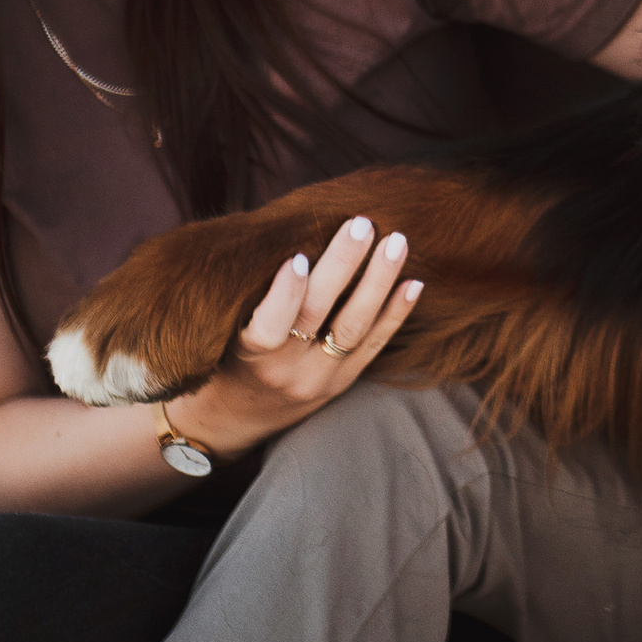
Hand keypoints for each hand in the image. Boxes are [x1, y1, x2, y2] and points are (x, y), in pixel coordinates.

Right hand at [173, 215, 421, 457]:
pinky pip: (374, 345)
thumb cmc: (229, 356)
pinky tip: (414, 283)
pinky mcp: (344, 383)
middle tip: (361, 224)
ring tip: (396, 242)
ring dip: (378, 281)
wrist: (239, 417)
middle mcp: (287, 371)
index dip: (284, 293)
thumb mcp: (228, 330)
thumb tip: (289, 229)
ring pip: (354, 328)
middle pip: (319, 315)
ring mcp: (320, 380)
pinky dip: (396, 313)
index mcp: (250, 355)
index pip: (269, 325)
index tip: (298, 257)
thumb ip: (256, 293)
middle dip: (342, 265)